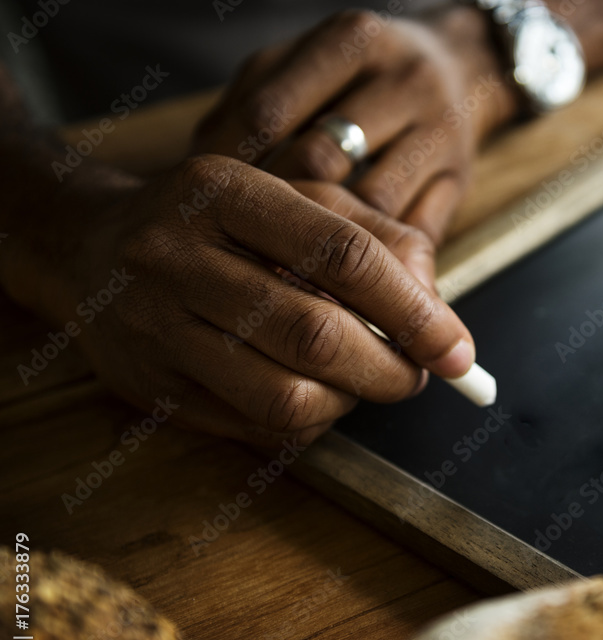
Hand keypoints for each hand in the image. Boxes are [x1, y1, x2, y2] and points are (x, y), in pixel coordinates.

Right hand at [23, 155, 474, 446]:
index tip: (458, 350)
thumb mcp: (294, 201)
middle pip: (315, 335)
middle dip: (388, 369)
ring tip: (359, 381)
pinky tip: (314, 394)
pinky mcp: (148, 386)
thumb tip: (440, 314)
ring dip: (348, 402)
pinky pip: (253, 428)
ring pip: (284, 396)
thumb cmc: (219, 224)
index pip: (343, 255)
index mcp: (225, 191)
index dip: (414, 311)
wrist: (90, 247)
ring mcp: (153, 326)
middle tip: (416, 375)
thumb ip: (377, 239)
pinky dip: (307, 422)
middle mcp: (177, 255)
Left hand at [193, 7, 517, 243]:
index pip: (271, 111)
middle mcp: (401, 82)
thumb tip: (194, 167)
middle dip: (273, 210)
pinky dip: (375, 262)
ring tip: (284, 272)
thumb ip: (257, 102)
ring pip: (371, 205)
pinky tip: (342, 279)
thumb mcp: (309, 64)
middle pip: (320, 159)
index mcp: (351, 43)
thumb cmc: (365, 76)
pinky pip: (414, 233)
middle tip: (236, 247)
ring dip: (326, 245)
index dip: (229, 165)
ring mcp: (439, 132)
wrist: (465, 68)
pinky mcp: (459, 179)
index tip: (199, 205)